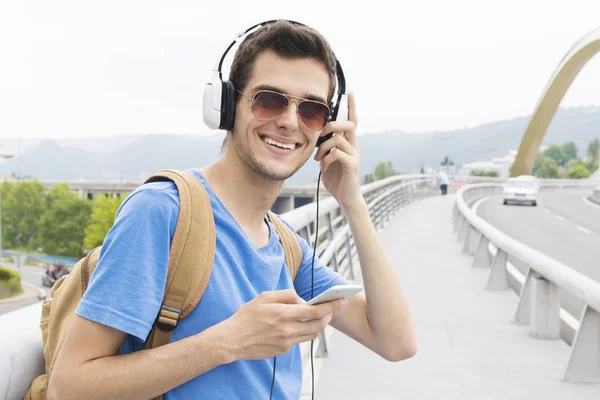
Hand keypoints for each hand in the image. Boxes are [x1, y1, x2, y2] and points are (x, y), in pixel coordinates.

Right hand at [220, 289, 343, 360]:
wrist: (232, 340)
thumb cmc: (247, 316)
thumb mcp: (264, 297)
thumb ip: (286, 295)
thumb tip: (302, 299)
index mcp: (283, 314)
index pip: (315, 311)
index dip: (330, 306)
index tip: (339, 301)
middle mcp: (287, 329)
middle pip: (318, 325)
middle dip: (328, 316)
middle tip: (331, 309)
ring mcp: (286, 342)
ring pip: (312, 334)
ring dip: (318, 325)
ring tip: (316, 317)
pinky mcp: (283, 350)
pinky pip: (299, 340)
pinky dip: (303, 332)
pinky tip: (297, 326)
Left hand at [314, 93, 361, 207]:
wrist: (345, 198)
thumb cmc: (336, 179)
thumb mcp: (327, 160)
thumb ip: (325, 148)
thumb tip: (315, 138)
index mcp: (348, 144)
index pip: (352, 121)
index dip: (351, 107)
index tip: (350, 93)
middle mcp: (354, 147)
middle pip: (349, 124)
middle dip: (332, 125)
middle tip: (321, 136)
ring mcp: (355, 156)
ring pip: (338, 138)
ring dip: (323, 147)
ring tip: (318, 159)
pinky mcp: (352, 165)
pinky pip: (337, 153)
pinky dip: (327, 158)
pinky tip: (324, 167)